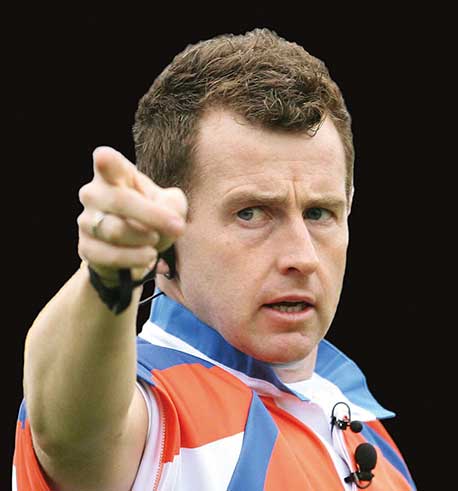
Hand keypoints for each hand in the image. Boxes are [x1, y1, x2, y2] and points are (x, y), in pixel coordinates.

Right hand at [77, 146, 186, 283]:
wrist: (135, 251)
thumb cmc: (152, 217)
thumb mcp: (171, 205)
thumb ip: (173, 205)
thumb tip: (166, 217)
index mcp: (115, 173)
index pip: (105, 161)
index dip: (103, 160)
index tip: (103, 158)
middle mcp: (94, 194)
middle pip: (119, 200)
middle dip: (153, 216)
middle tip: (179, 228)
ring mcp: (86, 221)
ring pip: (116, 230)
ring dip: (144, 239)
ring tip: (156, 242)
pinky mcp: (86, 248)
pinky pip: (110, 255)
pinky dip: (135, 258)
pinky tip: (147, 256)